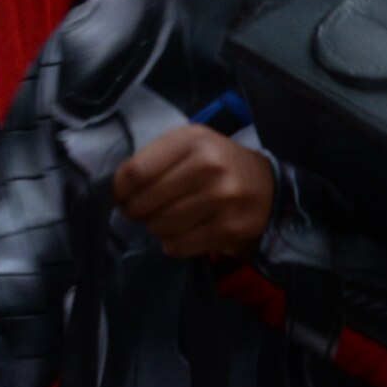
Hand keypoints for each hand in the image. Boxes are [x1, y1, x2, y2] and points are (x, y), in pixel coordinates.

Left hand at [113, 125, 274, 259]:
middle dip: (135, 211)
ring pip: (161, 226)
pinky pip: (179, 246)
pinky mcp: (229, 229)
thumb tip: (117, 193)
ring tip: (163, 220)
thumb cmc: (217, 164)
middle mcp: (208, 167)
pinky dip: (172, 244)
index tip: (119, 196)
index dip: (118, 189)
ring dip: (154, 228)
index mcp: (192, 140)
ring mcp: (222, 199)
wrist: (270, 188)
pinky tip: (179, 234)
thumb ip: (152, 160)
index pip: (136, 171)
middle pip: (145, 201)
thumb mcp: (188, 146)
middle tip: (139, 211)